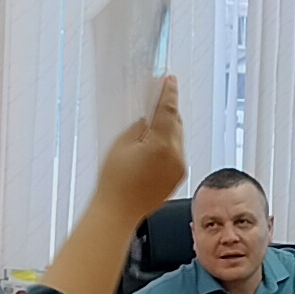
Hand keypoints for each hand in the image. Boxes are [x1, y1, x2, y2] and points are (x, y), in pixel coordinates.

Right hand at [97, 75, 188, 227]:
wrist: (118, 213)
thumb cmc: (115, 182)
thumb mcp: (121, 144)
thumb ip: (139, 127)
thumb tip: (149, 118)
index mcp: (162, 144)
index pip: (168, 109)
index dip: (168, 92)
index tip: (169, 80)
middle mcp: (176, 155)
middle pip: (176, 123)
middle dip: (168, 110)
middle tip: (158, 97)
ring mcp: (179, 167)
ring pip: (178, 138)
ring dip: (168, 128)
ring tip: (153, 123)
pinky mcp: (178, 177)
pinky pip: (177, 153)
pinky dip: (169, 145)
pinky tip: (154, 144)